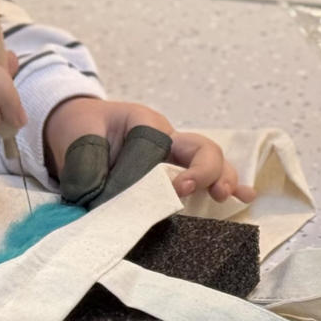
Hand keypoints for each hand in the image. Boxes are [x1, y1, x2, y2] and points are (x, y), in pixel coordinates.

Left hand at [43, 96, 257, 203]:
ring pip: (211, 161)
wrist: (75, 122)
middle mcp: (167, 137)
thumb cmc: (80, 126)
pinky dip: (227, 185)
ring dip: (221, 179)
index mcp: (143, 123)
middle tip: (185, 191)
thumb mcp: (76, 137)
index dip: (146, 171)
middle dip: (201, 171)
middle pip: (200, 148)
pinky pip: (206, 175)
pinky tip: (245, 198)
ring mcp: (175, 154)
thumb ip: (86, 165)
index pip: (156, 148)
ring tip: (226, 197)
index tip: (136, 191)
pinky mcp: (175, 170)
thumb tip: (98, 196)